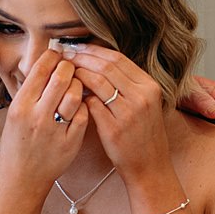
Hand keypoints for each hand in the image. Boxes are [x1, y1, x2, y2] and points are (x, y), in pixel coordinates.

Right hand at [0, 45, 92, 198]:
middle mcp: (36, 116)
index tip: (58, 55)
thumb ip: (30, 90)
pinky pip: (84, 114)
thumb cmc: (17, 141)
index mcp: (20, 105)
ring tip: (77, 86)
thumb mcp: (15, 113)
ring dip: (80, 85)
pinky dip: (84, 106)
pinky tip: (80, 106)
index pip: (41, 68)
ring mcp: (54, 130)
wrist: (20, 178)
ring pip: (75, 94)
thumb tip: (47, 61)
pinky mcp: (70, 142)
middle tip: (72, 67)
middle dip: (70, 67)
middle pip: (61, 77)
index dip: (54, 56)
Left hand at [64, 43, 174, 176]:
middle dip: (82, 57)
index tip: (77, 47)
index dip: (94, 50)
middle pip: (107, 66)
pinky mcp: (114, 128)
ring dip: (78, 74)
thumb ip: (127, 84)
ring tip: (65, 72)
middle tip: (65, 55)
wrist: (149, 166)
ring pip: (98, 82)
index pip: (118, 58)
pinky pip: (91, 104)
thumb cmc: (143, 134)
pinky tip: (70, 94)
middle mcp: (141, 96)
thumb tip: (98, 62)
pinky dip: (79, 96)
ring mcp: (128, 112)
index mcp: (150, 86)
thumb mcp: (145, 103)